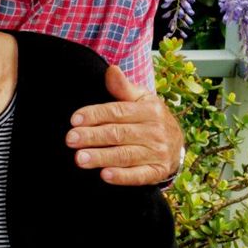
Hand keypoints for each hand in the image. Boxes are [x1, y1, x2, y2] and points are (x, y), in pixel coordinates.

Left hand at [65, 65, 183, 185]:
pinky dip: (123, 177)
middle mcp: (154, 131)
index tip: (74, 119)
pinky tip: (105, 175)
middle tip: (70, 139)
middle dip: (92, 136)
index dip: (95, 115)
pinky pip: (139, 175)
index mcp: (149, 110)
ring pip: (125, 155)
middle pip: (118, 133)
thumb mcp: (141, 98)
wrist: (177, 142)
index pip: (117, 112)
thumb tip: (111, 70)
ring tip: (80, 158)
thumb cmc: (150, 116)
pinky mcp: (158, 172)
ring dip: (102, 157)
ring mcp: (158, 152)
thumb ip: (122, 87)